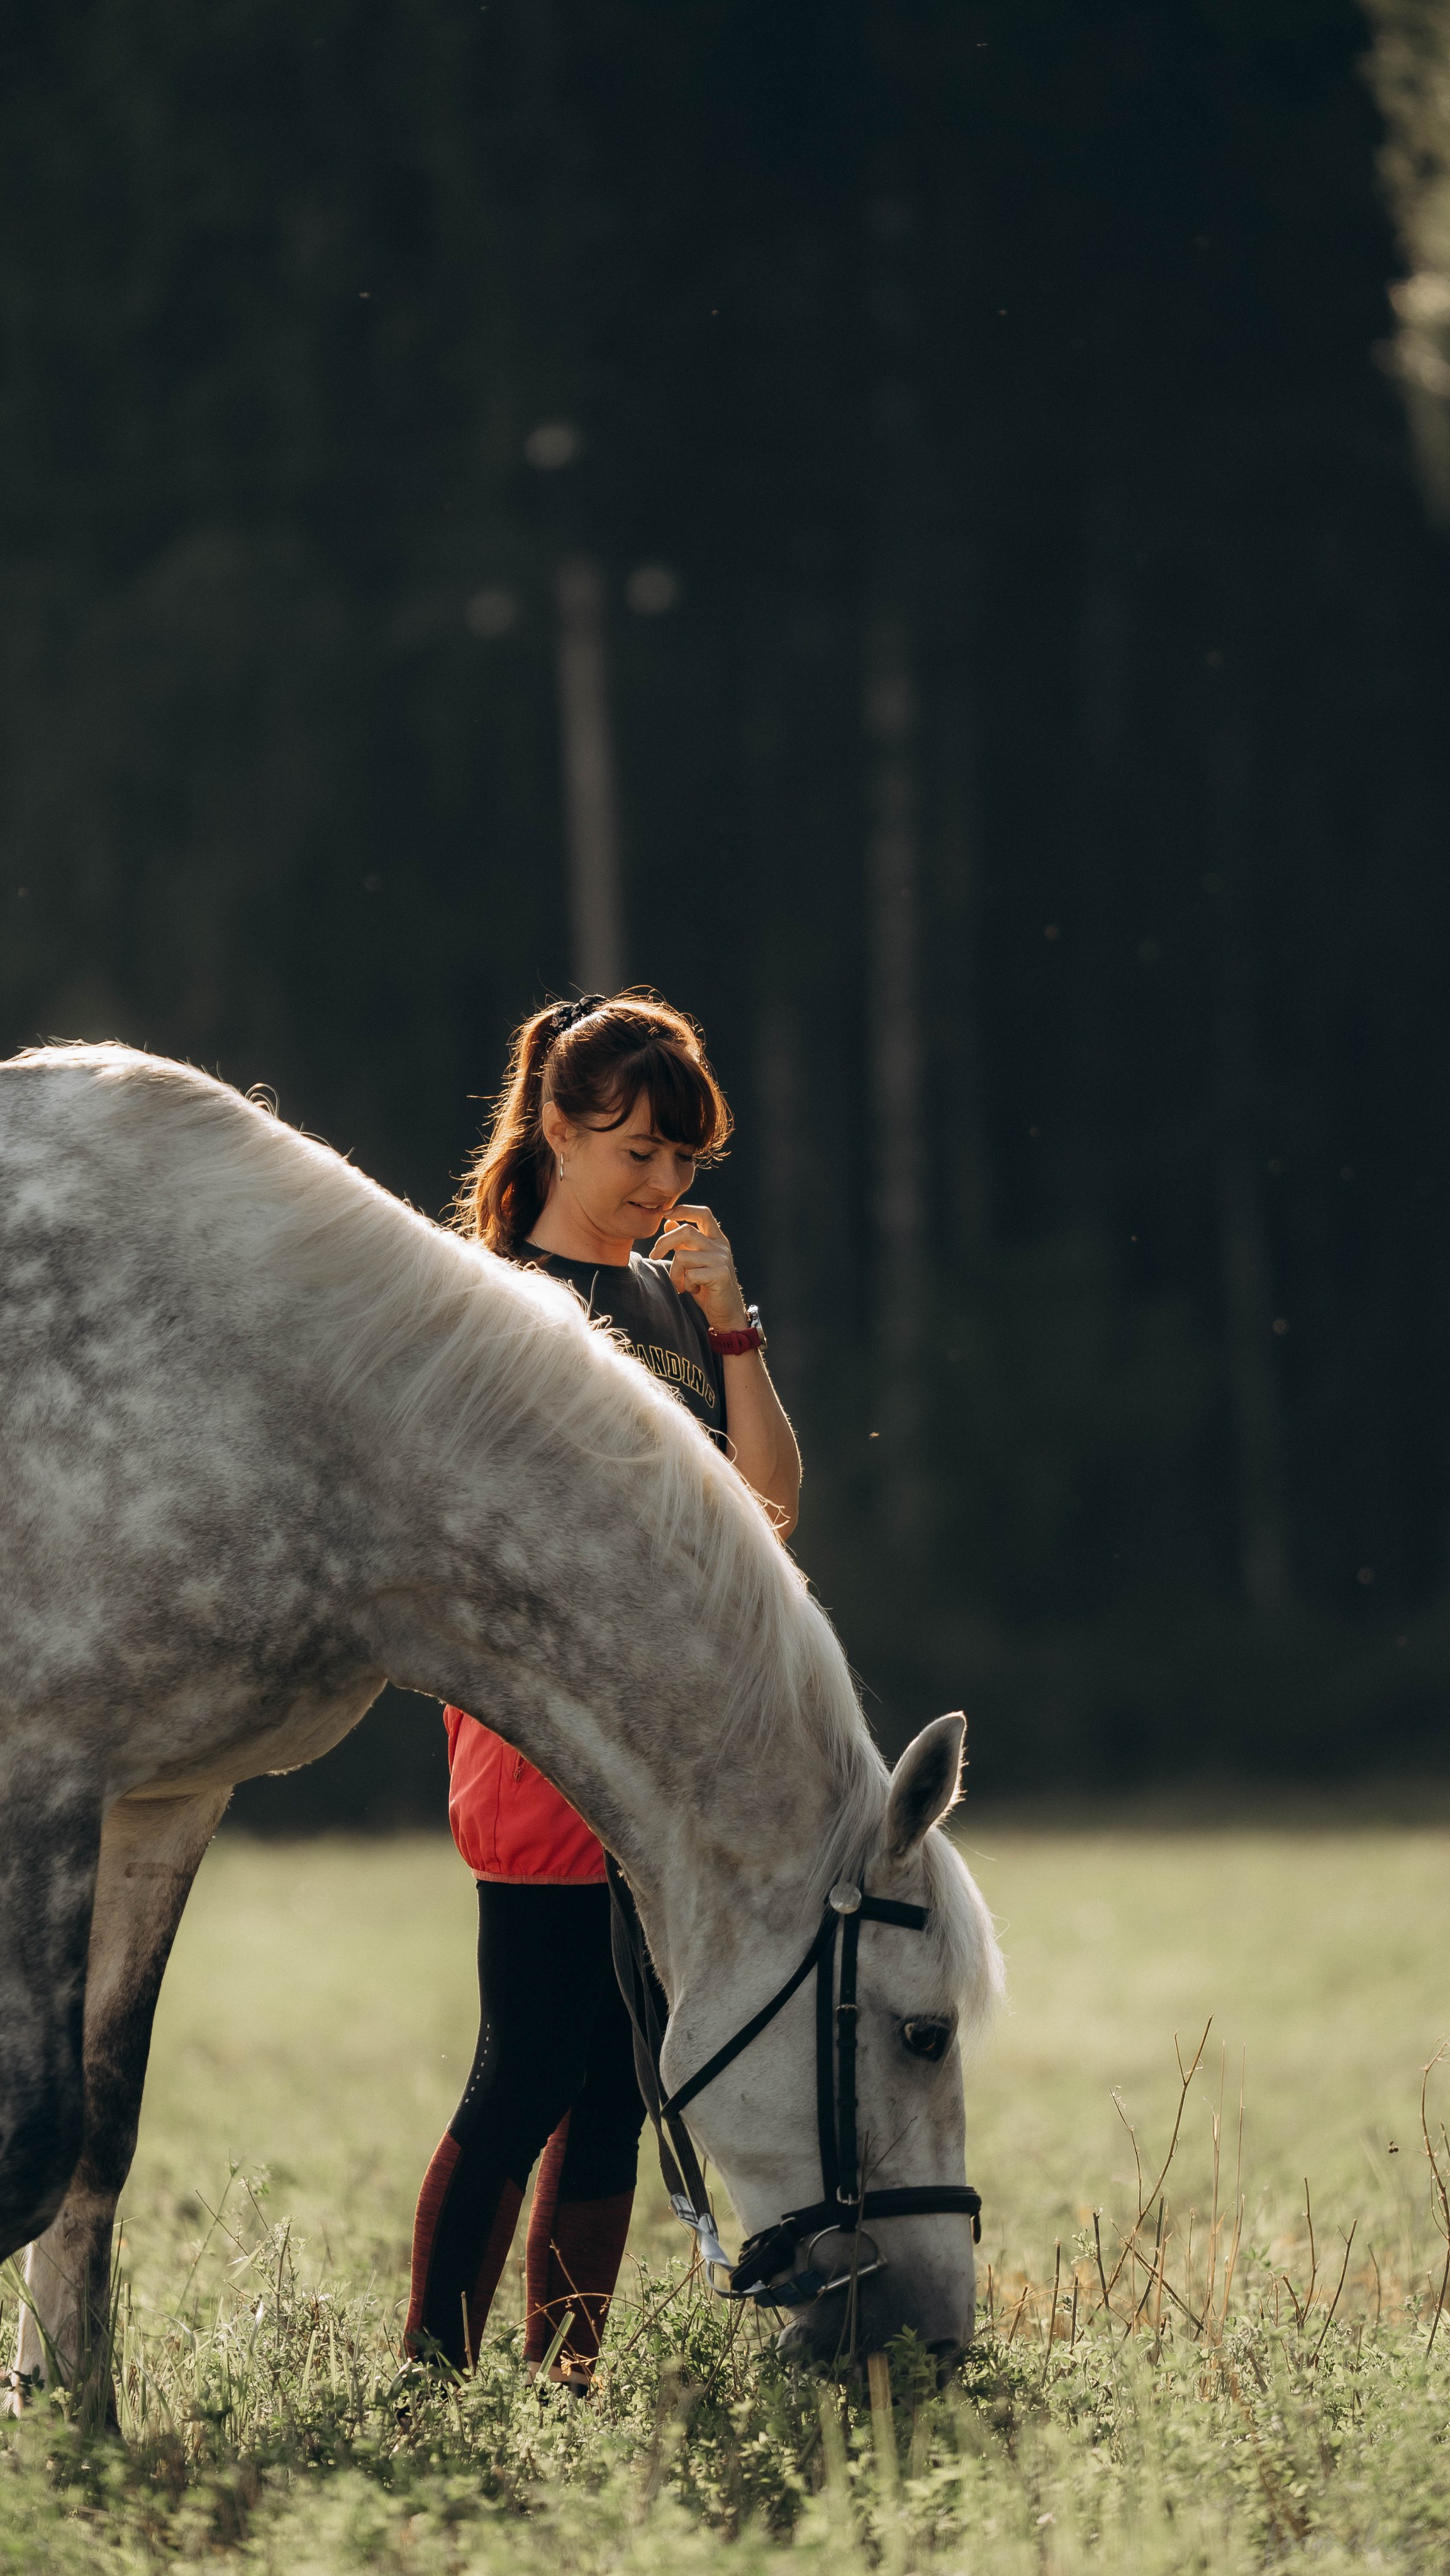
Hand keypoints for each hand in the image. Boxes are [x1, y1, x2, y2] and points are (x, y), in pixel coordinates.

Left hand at [652, 1205, 749, 1332]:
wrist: (727, 1313)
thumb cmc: (708, 1287)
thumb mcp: (694, 1262)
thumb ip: (683, 1242)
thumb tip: (668, 1221)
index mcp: (716, 1239)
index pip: (703, 1214)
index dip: (684, 1209)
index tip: (665, 1213)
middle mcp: (720, 1246)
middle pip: (686, 1231)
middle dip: (663, 1242)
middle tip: (654, 1256)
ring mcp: (722, 1260)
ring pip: (683, 1256)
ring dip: (675, 1273)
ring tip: (681, 1284)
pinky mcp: (721, 1274)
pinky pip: (691, 1274)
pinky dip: (686, 1284)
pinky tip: (694, 1290)